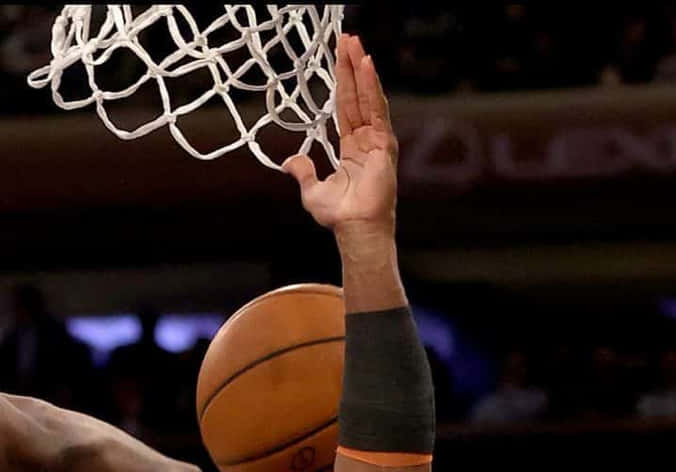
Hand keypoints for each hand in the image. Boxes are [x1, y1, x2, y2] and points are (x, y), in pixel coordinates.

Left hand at [282, 35, 396, 236]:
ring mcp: (377, 138)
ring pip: (368, 97)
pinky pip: (376, 109)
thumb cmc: (339, 214)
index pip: (346, 106)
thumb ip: (303, 172)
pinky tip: (367, 66)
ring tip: (355, 44)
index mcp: (352, 146)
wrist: (354, 228)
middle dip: (352, 67)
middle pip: (357, 95)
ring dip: (361, 70)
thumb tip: (290, 161)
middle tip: (347, 39)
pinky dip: (372, 87)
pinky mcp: (384, 142)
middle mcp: (366, 138)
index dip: (342, 83)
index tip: (339, 60)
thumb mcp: (312, 190)